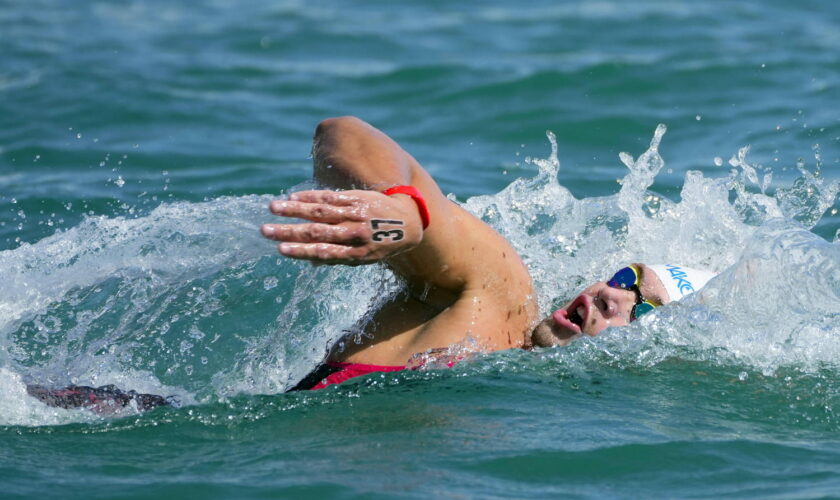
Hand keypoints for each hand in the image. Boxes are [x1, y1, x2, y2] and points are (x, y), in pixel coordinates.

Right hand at [261, 189, 422, 264]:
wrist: (408, 222)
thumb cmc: (381, 244)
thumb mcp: (365, 258)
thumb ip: (339, 258)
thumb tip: (311, 263)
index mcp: (354, 253)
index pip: (323, 252)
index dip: (301, 252)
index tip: (280, 249)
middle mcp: (353, 233)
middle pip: (317, 232)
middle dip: (289, 232)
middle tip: (265, 230)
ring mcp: (355, 214)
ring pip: (320, 211)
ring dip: (294, 209)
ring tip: (273, 208)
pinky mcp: (356, 198)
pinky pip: (331, 197)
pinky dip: (311, 196)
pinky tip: (294, 196)